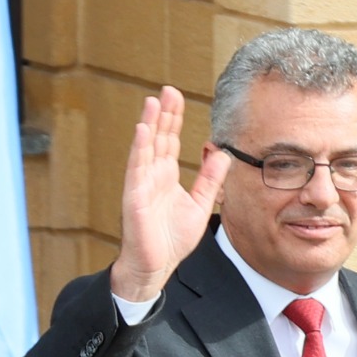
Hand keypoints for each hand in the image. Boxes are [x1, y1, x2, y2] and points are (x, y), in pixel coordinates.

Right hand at [110, 85, 230, 302]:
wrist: (155, 266)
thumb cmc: (172, 240)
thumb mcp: (198, 204)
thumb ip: (209, 179)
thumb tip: (222, 154)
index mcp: (165, 175)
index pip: (169, 140)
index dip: (173, 118)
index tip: (177, 95)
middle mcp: (151, 175)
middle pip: (157, 137)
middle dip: (163, 113)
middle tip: (168, 89)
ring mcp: (140, 184)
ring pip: (145, 147)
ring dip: (148, 124)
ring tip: (153, 102)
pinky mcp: (134, 197)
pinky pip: (136, 168)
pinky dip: (139, 149)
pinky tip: (142, 130)